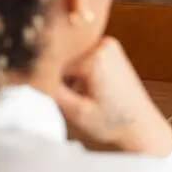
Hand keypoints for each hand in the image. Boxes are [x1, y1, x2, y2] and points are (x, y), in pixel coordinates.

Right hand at [47, 37, 171, 156]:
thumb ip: (51, 91)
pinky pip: (83, 58)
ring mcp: (108, 46)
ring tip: (80, 97)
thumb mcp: (76, 112)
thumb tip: (29, 76)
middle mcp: (102, 44)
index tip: (47, 94)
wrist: (142, 127)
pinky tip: (87, 91)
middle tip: (69, 98)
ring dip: (69, 75)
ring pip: (71, 58)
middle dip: (59, 76)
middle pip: (63, 57)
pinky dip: (79, 73)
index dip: (47, 80)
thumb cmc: (115, 122)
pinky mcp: (111, 52)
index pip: (53, 62)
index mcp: (94, 57)